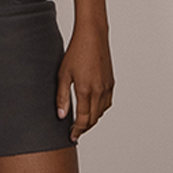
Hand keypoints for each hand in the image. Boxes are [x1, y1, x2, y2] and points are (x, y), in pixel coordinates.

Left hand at [56, 25, 113, 141]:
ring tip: (82, 122)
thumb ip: (62, 96)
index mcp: (85, 90)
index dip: (76, 130)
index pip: (82, 119)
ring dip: (92, 120)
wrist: (93, 36)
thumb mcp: (63, 74)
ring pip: (101, 112)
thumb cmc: (76, 52)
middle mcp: (99, 91)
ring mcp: (107, 87)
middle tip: (74, 132)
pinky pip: (107, 103)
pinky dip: (100, 110)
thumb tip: (61, 115)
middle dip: (84, 128)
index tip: (71, 136)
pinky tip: (92, 108)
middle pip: (93, 119)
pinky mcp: (111, 82)